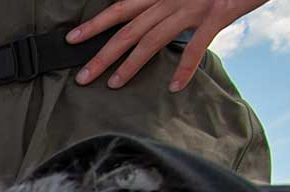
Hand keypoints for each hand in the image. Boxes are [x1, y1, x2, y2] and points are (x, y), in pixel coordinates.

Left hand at [70, 0, 264, 90]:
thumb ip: (165, 6)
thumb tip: (146, 26)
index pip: (121, 8)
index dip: (95, 24)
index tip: (72, 39)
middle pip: (129, 29)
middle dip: (103, 54)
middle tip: (83, 76)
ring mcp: (193, 6)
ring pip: (154, 38)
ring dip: (132, 64)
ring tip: (114, 84)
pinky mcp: (216, 14)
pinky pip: (197, 45)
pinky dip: (185, 68)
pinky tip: (174, 86)